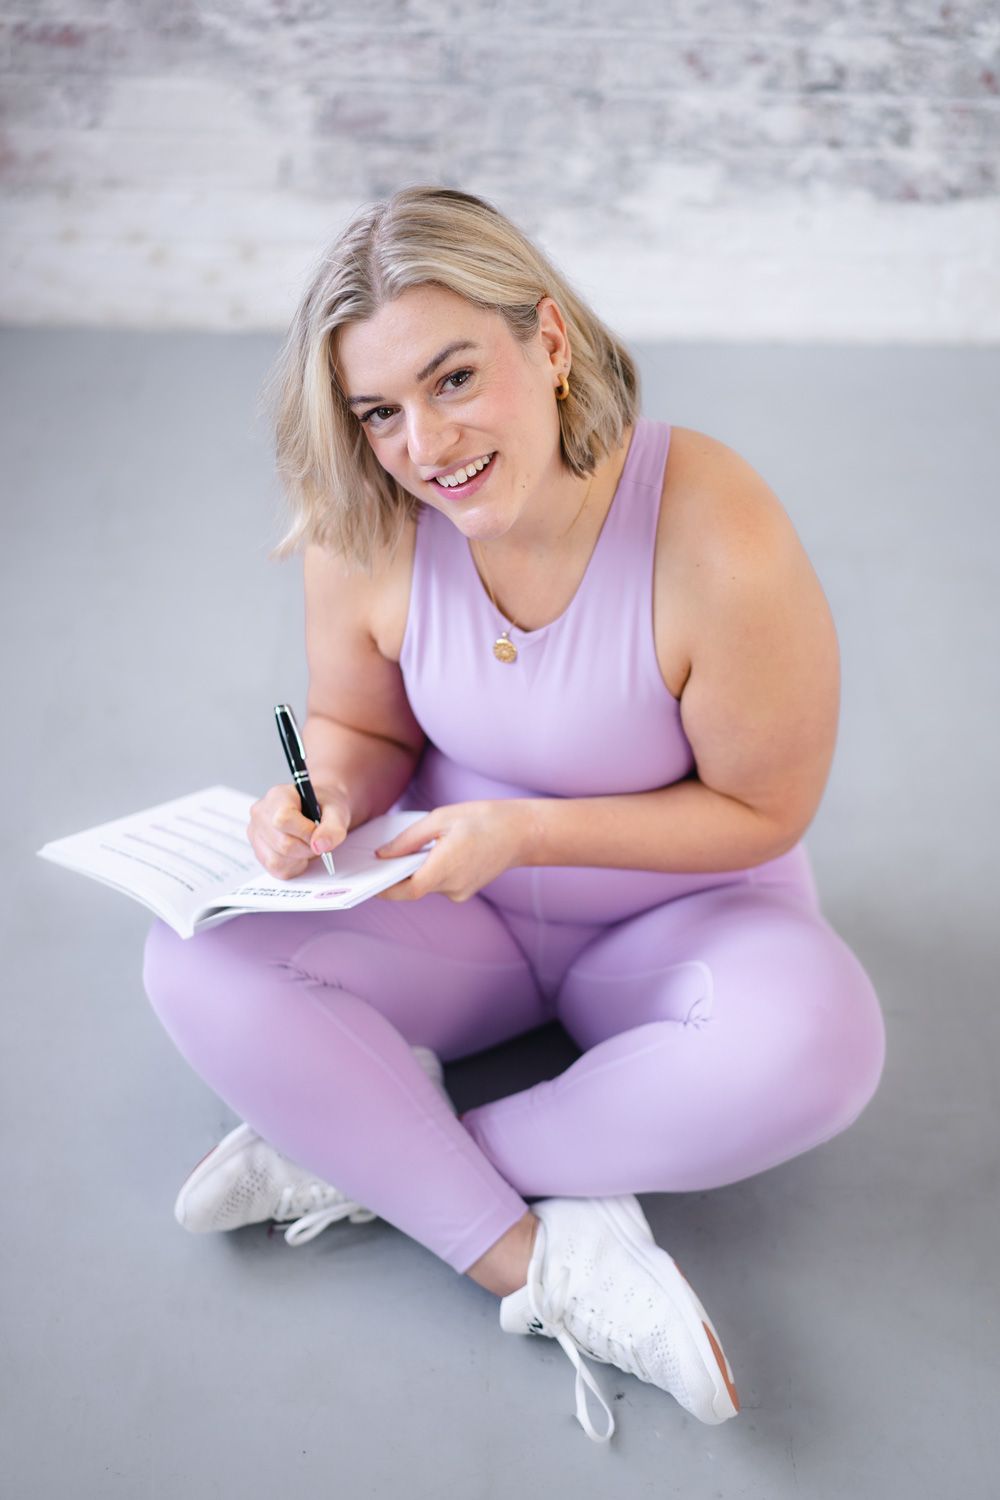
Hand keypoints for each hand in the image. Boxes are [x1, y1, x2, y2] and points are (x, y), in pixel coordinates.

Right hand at [247, 781, 351, 880]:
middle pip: (283, 843)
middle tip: (317, 840)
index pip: (283, 819)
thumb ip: (333, 828)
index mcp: (278, 796)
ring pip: (277, 860)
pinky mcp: (259, 852)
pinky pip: (276, 869)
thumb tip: (320, 846)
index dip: (305, 832)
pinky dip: (293, 866)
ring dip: (300, 859)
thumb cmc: (324, 807)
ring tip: (306, 844)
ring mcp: (256, 834)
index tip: (319, 833)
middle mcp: (261, 814)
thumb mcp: (337, 811)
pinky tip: (299, 853)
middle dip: (307, 848)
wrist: (319, 810)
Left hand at [374, 800, 530, 902]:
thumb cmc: (483, 819)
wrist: (522, 832)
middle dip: (396, 875)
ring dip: (414, 871)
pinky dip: (429, 871)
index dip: (385, 888)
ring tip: (404, 850)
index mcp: (445, 867)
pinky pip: (439, 883)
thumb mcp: (441, 819)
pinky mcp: (465, 890)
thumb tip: (383, 854)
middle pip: (414, 888)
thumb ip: (409, 840)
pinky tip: (430, 853)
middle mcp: (453, 886)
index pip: (407, 890)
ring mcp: (461, 891)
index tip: (368, 879)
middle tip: (378, 859)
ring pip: (426, 885)